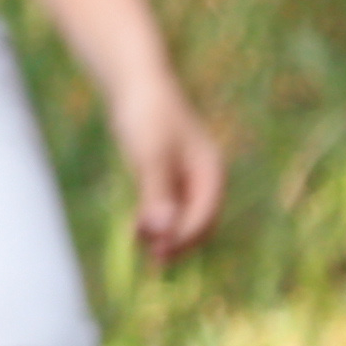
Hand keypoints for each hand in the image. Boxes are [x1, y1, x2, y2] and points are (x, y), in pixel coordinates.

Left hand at [113, 76, 229, 259]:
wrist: (135, 82)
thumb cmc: (147, 115)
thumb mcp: (150, 155)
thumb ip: (156, 193)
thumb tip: (162, 231)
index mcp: (210, 171)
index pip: (204, 215)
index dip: (184, 237)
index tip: (159, 253)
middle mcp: (204, 176)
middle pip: (198, 221)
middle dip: (177, 241)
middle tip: (152, 262)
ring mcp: (187, 175)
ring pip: (183, 215)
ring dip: (166, 234)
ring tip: (142, 249)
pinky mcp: (168, 172)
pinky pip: (169, 205)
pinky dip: (157, 219)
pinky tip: (137, 229)